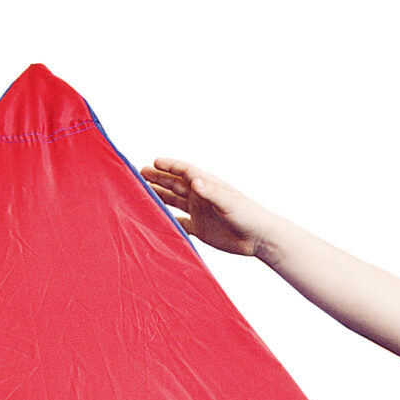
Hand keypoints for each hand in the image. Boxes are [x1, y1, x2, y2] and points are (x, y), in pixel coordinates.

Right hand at [141, 158, 273, 258]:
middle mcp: (201, 196)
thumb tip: (193, 180)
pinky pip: (178, 223)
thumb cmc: (248, 214)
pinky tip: (154, 220)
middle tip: (140, 174)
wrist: (259, 237)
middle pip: (174, 184)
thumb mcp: (228, 201)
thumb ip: (210, 191)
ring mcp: (199, 212)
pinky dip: (166, 220)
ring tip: (141, 193)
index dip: (169, 166)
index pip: (184, 171)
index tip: (154, 162)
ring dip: (159, 197)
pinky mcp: (199, 229)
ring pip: (173, 202)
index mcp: (207, 185)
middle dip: (158, 179)